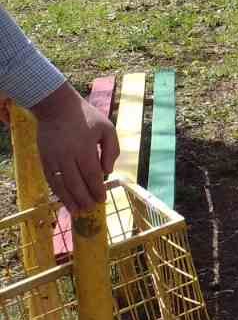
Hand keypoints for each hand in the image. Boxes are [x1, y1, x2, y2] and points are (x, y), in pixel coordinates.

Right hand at [30, 82, 118, 214]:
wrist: (57, 107)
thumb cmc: (87, 117)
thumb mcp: (107, 128)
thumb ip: (112, 149)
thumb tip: (108, 171)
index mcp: (85, 148)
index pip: (92, 174)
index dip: (97, 189)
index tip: (102, 200)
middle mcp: (67, 155)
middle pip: (76, 183)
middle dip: (84, 199)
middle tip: (91, 209)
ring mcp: (53, 158)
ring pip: (61, 184)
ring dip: (69, 200)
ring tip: (77, 211)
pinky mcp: (44, 159)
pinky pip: (50, 179)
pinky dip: (57, 191)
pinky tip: (63, 199)